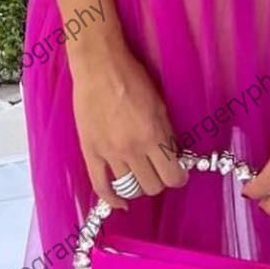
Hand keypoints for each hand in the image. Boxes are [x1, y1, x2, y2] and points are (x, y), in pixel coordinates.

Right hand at [69, 37, 187, 211]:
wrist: (99, 66)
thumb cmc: (132, 77)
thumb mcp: (160, 104)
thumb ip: (166, 133)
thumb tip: (172, 155)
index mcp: (153, 135)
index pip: (172, 176)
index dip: (178, 178)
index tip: (179, 173)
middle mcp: (132, 149)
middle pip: (152, 187)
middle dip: (160, 181)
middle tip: (160, 171)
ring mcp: (109, 153)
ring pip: (130, 188)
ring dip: (139, 186)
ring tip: (141, 176)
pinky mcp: (90, 152)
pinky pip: (101, 186)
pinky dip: (112, 199)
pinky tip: (120, 202)